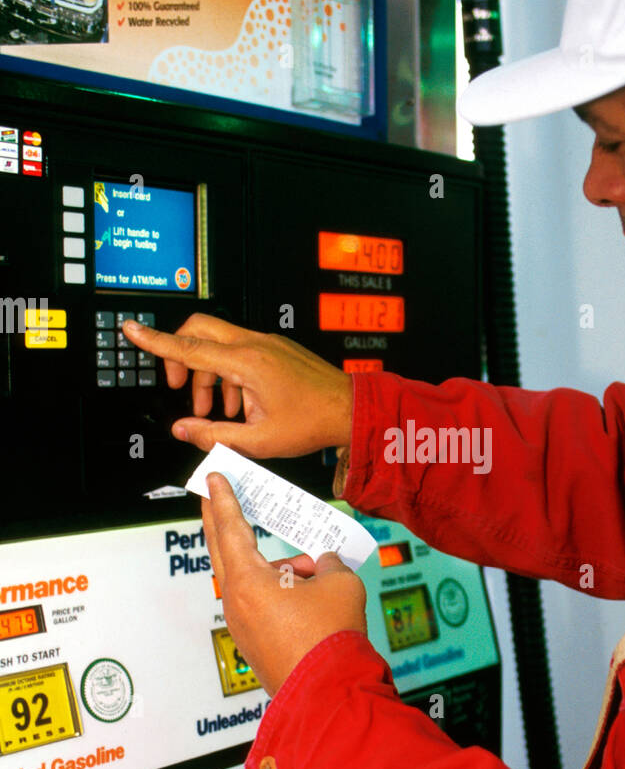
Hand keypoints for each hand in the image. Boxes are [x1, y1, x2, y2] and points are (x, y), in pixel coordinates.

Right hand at [122, 313, 352, 458]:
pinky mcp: (275, 348)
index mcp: (247, 363)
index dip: (154, 340)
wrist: (350, 409)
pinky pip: (239, 350)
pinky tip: (239, 405)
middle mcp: (255, 345)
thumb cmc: (314, 421)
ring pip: (219, 344)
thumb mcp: (259, 439)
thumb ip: (214, 435)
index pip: (188, 347)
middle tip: (180, 387)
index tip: (130, 329)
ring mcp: (267, 343)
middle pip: (199, 331)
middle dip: (180, 357)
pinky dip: (228, 373)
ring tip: (218, 412)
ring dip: (208, 374)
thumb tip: (183, 430)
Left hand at [202, 473, 366, 695]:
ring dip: (280, 569)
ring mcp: (243, 626)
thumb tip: (323, 565)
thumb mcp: (341, 583)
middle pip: (223, 551)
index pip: (230, 528)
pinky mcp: (255, 645)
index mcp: (248, 581)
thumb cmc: (329, 637)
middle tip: (216, 498)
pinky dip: (282, 593)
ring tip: (318, 575)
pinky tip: (314, 599)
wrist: (329, 692)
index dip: (223, 499)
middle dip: (223, 522)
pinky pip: (263, 605)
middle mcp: (237, 603)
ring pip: (254, 581)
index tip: (212, 479)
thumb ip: (330, 564)